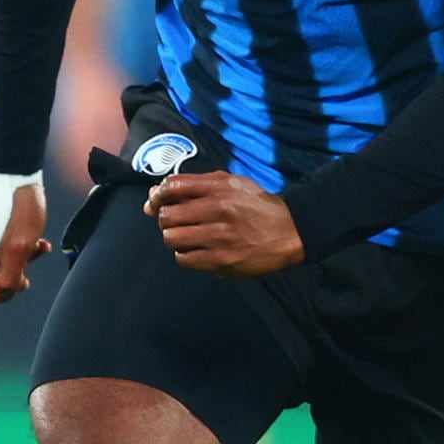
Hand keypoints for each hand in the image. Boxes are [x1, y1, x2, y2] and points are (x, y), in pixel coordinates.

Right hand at [0, 180, 49, 302]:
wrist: (15, 165)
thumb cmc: (17, 205)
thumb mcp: (19, 247)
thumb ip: (10, 277)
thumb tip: (5, 291)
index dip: (1, 293)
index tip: (20, 280)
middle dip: (13, 274)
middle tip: (32, 263)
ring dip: (19, 260)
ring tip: (39, 248)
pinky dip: (15, 246)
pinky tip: (36, 240)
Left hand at [149, 170, 304, 277]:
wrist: (288, 230)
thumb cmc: (256, 204)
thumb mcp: (231, 183)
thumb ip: (195, 185)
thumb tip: (155, 194)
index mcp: (218, 187)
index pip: (172, 186)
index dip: (157, 196)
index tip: (155, 203)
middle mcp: (217, 210)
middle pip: (168, 215)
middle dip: (165, 219)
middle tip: (175, 222)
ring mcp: (219, 237)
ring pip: (172, 238)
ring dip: (174, 237)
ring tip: (185, 236)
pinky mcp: (222, 260)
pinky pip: (184, 259)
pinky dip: (184, 254)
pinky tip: (195, 250)